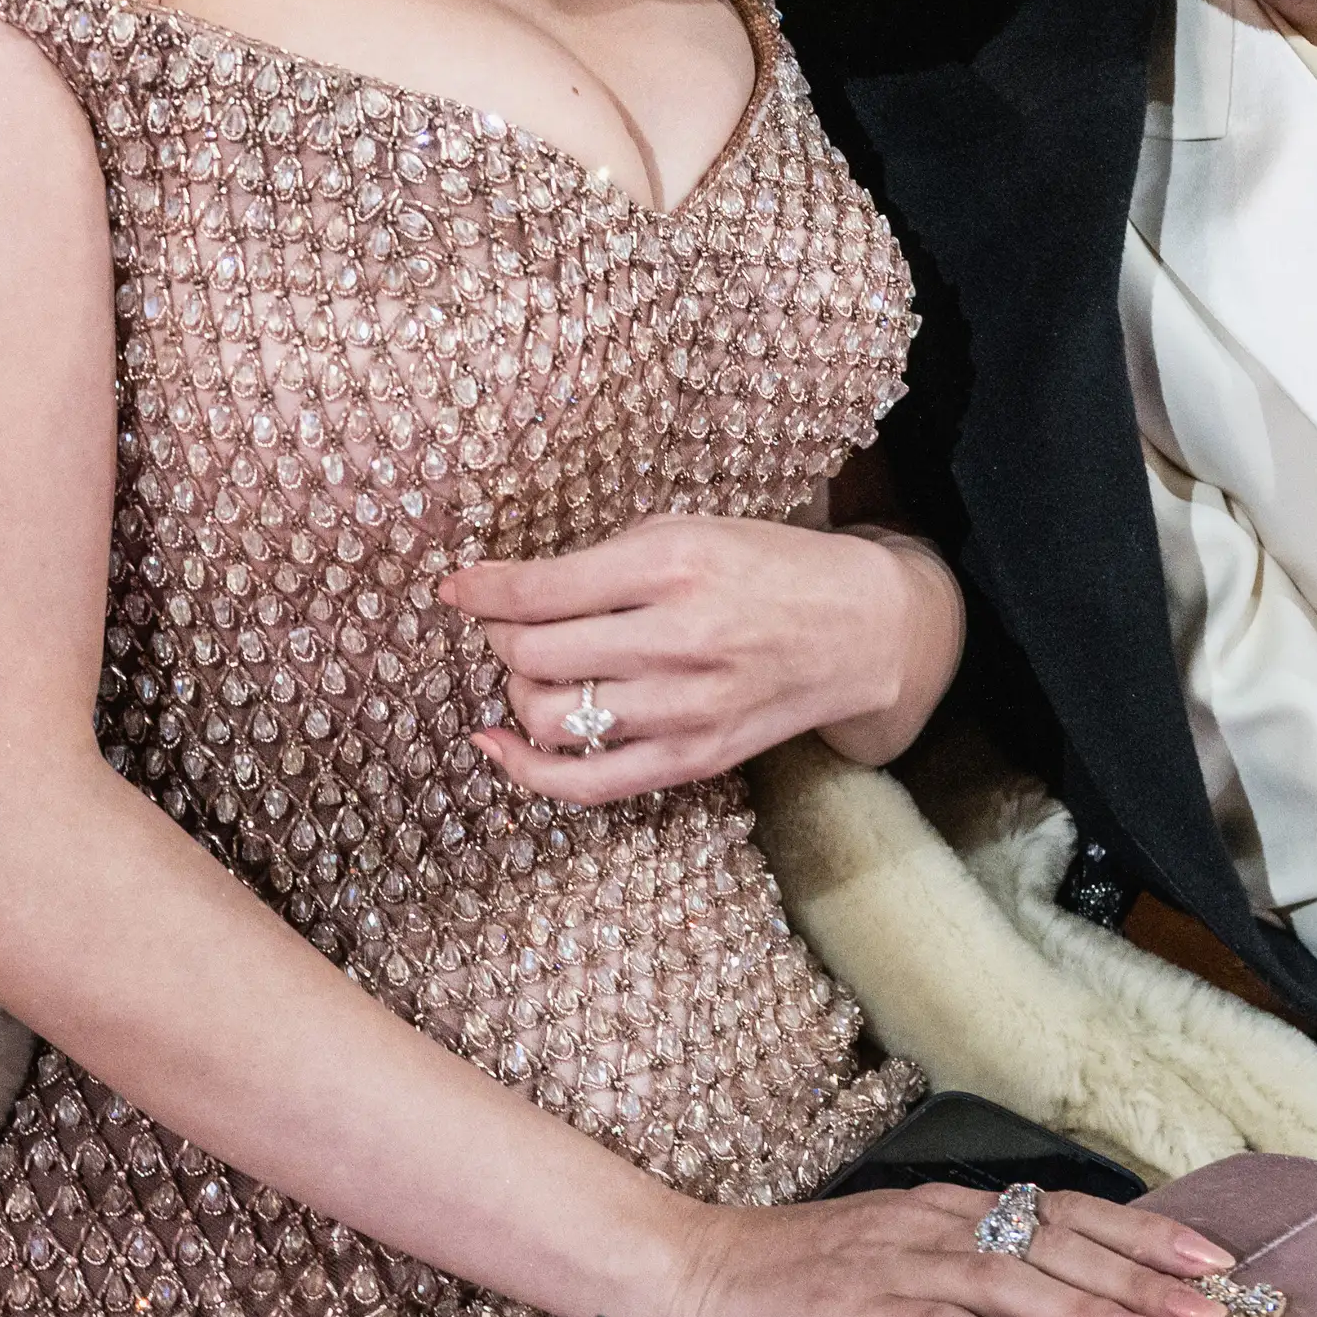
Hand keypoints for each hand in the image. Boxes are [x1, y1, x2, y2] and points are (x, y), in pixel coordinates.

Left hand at [450, 514, 962, 802]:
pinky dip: (527, 769)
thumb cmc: (768, 568)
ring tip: (534, 670)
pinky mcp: (694, 759)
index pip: (540, 591)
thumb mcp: (690, 532)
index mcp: (674, 566)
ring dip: (519, 692)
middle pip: (534, 656)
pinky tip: (500, 742)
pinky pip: (587, 784)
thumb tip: (510, 590)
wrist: (860, 629)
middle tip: (505, 624)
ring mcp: (687, 709)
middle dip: (499, 638)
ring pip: (551, 718)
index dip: (481, 591)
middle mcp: (679, 639)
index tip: (456, 586)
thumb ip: (605, 560)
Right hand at [609, 1184, 1241, 1316]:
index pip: (1067, 1211)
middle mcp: (932, 1223)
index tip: (1214, 1258)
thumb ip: (958, 1275)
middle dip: (1144, 1276)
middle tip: (1217, 1306)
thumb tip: (1041, 1303)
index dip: (1143, 1233)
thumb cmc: (786, 1279)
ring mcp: (894, 1262)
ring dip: (1093, 1311)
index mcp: (945, 1210)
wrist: (684, 1272)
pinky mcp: (855, 1311)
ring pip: (1014, 1280)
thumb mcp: (888, 1263)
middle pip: (1060, 1243)